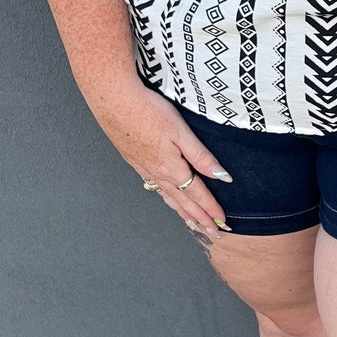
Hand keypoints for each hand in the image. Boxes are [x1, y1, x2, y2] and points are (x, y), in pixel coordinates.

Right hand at [93, 78, 231, 243]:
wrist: (114, 102)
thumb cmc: (148, 111)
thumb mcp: (181, 132)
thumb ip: (201, 156)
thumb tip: (222, 176)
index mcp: (172, 168)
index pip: (198, 194)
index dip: (211, 209)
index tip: (223, 222)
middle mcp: (158, 174)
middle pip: (184, 202)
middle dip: (200, 219)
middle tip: (214, 234)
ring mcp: (144, 169)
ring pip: (168, 198)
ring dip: (183, 213)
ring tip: (194, 224)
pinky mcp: (135, 161)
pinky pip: (156, 188)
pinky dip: (167, 200)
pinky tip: (168, 199)